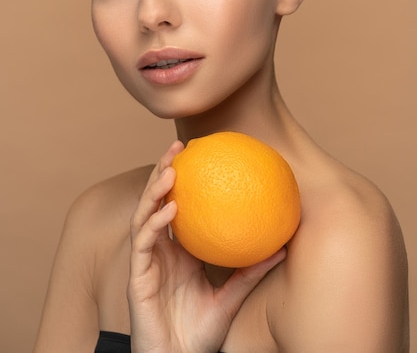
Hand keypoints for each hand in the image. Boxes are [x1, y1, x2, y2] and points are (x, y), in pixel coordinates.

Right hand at [127, 140, 286, 352]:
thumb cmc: (200, 332)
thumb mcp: (231, 296)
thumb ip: (250, 271)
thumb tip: (282, 245)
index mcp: (177, 250)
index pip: (175, 205)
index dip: (181, 179)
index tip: (196, 154)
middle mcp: (158, 250)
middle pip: (155, 201)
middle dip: (163, 172)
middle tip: (178, 148)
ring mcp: (146, 261)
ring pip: (144, 215)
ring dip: (154, 191)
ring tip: (170, 170)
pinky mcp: (137, 276)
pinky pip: (144, 243)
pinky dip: (155, 223)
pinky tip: (170, 209)